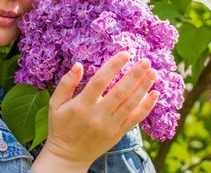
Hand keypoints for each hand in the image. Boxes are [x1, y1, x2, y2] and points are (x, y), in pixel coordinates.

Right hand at [32, 52, 158, 172]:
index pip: (100, 81)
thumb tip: (78, 65)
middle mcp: (98, 115)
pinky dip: (147, 106)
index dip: (114, 66)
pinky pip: (135, 119)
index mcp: (81, 105)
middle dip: (135, 75)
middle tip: (146, 61)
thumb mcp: (55, 104)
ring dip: (144, 87)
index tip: (125, 54)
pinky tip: (155, 94)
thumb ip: (66, 83)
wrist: (68, 156)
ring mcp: (110, 126)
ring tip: (153, 72)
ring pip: (131, 104)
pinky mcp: (117, 134)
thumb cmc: (60, 126)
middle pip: (120, 92)